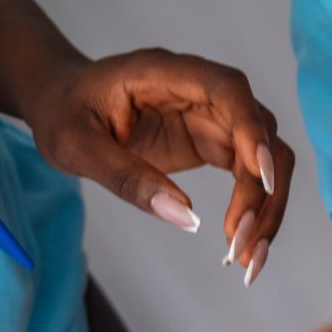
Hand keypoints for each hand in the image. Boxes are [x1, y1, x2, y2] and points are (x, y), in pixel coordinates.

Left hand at [19, 48, 295, 284]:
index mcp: (166, 74)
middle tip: (240, 243)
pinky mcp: (218, 144)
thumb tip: (186, 217)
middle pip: (263, 135)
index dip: (252, 130)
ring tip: (245, 257)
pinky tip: (240, 245)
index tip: (260, 178)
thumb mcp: (75, 145)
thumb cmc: (64, 112)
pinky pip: (253, 178)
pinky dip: (254, 212)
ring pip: (268, 162)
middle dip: (262, 192)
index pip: (229, 90)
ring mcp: (216, 119)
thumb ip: (126, 177)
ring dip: (267, 209)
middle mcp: (203, 93)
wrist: (63, 103)